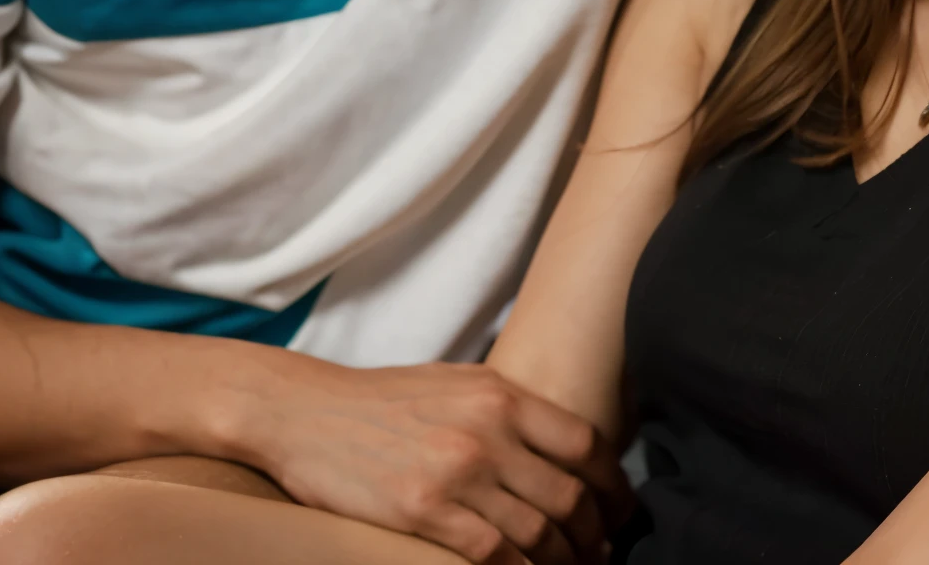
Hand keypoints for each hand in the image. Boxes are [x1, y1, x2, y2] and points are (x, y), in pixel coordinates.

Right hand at [226, 356, 632, 564]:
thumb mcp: (457, 382)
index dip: (612, 483)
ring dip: (563, 560)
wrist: (308, 411)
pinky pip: (492, 556)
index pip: (583, 442)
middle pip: (568, 494)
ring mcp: (458, 472)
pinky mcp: (425, 511)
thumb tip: (558, 444)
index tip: (621, 506)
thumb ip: (507, 409)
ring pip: (537, 533)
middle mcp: (488, 430)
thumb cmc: (384, 399)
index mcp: (500, 394)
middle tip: (601, 551)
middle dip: (594, 532)